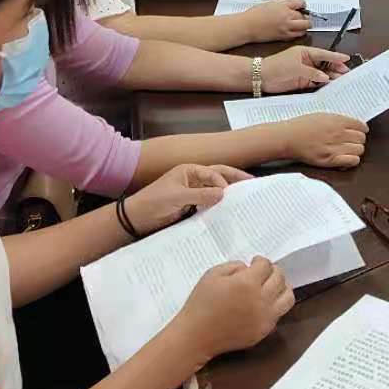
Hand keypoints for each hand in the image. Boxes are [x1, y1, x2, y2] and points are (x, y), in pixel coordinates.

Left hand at [123, 163, 250, 234]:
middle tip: (252, 183)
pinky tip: (227, 209)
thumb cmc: (154, 202)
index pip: (214, 173)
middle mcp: (192, 178)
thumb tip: (224, 193)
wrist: (136, 218)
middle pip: (217, 176)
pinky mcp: (190, 204)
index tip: (230, 195)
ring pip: (214, 189)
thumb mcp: (178, 197)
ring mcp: (191, 191)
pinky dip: (218, 203)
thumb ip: (201, 195)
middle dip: (234, 179)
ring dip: (227, 192)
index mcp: (189, 170)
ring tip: (243, 197)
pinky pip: (208, 201)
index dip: (224, 182)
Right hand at [171, 256, 294, 360]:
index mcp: (247, 283)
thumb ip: (235, 266)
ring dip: (281, 288)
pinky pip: (279, 314)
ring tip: (270, 287)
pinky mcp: (264, 331)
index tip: (255, 262)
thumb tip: (250, 268)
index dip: (260, 261)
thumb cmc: (201, 303)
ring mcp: (265, 318)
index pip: (266, 265)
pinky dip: (275, 305)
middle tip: (263, 272)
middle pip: (280, 278)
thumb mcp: (213, 274)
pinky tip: (262, 303)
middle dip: (273, 271)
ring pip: (288, 297)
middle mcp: (261, 300)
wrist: (196, 336)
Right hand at [234, 0, 312, 42]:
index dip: (302, 4)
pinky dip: (297, 33)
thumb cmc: (254, 14)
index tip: (301, 5)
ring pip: (304, 27)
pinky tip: (292, 30)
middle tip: (302, 16)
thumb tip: (289, 6)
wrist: (247, 26)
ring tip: (300, 24)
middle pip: (305, 16)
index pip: (301, 2)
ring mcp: (286, 27)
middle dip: (305, 16)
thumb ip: (282, 4)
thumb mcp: (270, 3)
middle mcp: (287, 16)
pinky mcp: (283, 37)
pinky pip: (296, 36)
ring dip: (303, 26)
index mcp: (283, 5)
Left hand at [260, 46, 349, 91]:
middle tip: (346, 72)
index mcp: (305, 52)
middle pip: (325, 64)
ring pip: (322, 73)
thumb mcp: (296, 67)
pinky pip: (316, 81)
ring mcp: (305, 71)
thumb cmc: (276, 66)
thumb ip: (312, 72)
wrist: (262, 77)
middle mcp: (307, 61)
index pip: (324, 54)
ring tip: (341, 79)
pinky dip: (323, 83)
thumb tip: (325, 76)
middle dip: (335, 67)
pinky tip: (330, 85)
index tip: (345, 58)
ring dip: (330, 76)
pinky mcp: (302, 81)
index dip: (335, 56)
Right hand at [274, 112, 368, 168]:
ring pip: (360, 150)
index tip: (359, 132)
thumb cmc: (302, 126)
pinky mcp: (330, 159)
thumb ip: (338, 120)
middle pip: (361, 139)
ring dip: (355, 151)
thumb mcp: (322, 116)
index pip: (361, 126)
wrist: (288, 137)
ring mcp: (335, 147)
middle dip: (358, 141)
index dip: (361, 130)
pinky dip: (351, 161)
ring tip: (347, 151)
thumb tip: (352, 124)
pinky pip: (352, 161)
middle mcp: (338, 133)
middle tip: (351, 143)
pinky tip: (344, 159)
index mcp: (337, 121)